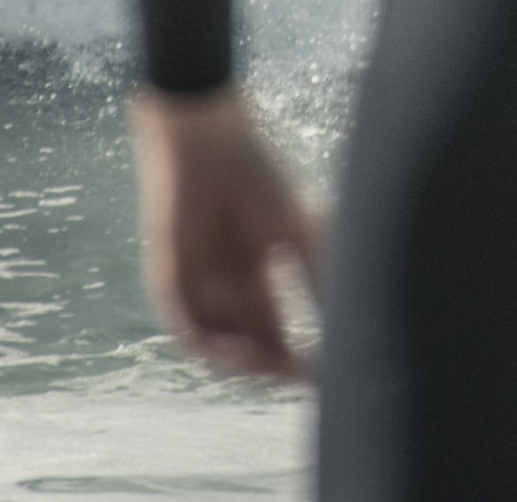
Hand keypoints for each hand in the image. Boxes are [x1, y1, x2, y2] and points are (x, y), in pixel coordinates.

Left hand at [128, 85, 324, 380]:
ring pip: (214, 341)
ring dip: (242, 362)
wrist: (209, 139)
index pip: (272, 328)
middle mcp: (221, 284)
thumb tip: (347, 324)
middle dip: (272, 365)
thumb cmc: (259, 175)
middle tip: (298, 376)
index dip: (293, 355)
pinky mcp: (169, 276)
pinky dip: (210, 344)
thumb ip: (319, 278)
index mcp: (252, 270)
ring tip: (271, 364)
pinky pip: (184, 324)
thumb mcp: (300, 233)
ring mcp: (194, 282)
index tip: (320, 374)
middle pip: (246, 341)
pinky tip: (237, 349)